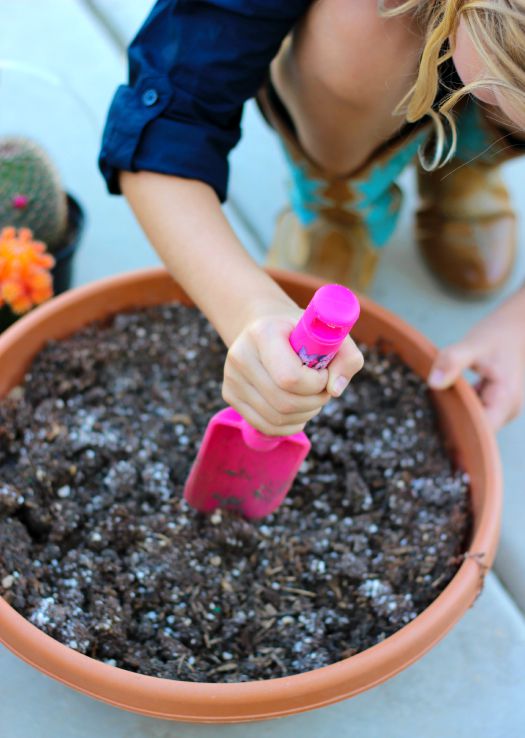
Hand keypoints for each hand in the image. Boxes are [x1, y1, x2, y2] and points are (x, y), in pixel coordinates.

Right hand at [222, 302, 363, 435]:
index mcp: (263, 333)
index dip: (315, 384)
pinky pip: (265, 426)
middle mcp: (241, 355)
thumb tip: (334, 390)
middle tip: (322, 389)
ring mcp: (231, 377)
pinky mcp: (230, 395)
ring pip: (276, 419)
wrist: (265, 327)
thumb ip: (347, 357)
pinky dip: (289, 425)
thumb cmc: (301, 332)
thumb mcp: (329, 334)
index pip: (290, 377)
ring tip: (311, 397)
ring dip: (304, 414)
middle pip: (284, 403)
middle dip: (314, 402)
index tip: (323, 373)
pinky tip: (298, 410)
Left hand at [428, 288, 524, 429]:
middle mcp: (506, 409)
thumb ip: (453, 361)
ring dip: (453, 415)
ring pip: (473, 421)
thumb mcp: (472, 344)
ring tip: (429, 409)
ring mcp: (500, 406)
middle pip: (475, 430)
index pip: (481, 432)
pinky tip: (440, 398)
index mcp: (505, 401)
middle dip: (452, 425)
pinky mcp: (492, 401)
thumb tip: (434, 383)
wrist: (515, 326)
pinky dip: (457, 405)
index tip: (433, 428)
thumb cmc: (497, 334)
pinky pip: (472, 410)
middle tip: (424, 418)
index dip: (458, 433)